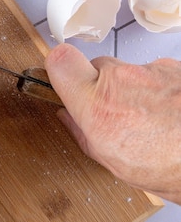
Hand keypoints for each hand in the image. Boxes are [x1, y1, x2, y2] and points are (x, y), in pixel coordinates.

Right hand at [45, 43, 180, 203]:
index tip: (62, 77)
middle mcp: (121, 80)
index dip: (59, 68)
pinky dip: (160, 89)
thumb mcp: (110, 160)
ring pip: (129, 70)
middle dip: (102, 83)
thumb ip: (81, 131)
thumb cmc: (169, 166)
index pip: (60, 60)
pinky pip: (157, 73)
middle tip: (116, 108)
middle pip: (98, 66)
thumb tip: (67, 115)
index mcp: (97, 106)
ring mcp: (152, 71)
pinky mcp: (175, 67)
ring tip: (150, 116)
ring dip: (135, 88)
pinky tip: (168, 111)